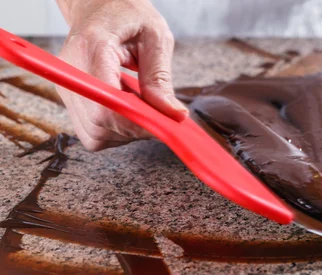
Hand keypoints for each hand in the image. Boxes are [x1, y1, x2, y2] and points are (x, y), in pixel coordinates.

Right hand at [56, 0, 187, 150]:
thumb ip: (160, 78)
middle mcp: (71, 72)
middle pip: (99, 125)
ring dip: (125, 131)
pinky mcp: (69, 98)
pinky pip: (91, 131)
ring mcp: (67, 87)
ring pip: (94, 134)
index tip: (160, 124)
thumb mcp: (155, 37)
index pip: (106, 106)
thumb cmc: (128, 15)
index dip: (135, 124)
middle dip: (133, 129)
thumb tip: (173, 115)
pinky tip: (127, 108)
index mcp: (92, 48)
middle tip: (156, 114)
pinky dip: (114, 129)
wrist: (101, 6)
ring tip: (140, 105)